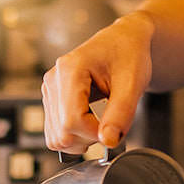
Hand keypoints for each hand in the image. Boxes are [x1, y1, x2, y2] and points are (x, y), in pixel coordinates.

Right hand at [41, 10, 154, 152]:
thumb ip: (121, 113)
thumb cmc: (128, 55)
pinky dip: (76, 135)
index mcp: (70, 69)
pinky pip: (57, 133)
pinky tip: (92, 119)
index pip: (71, 121)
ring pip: (56, 138)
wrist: (124, 42)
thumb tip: (109, 141)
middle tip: (111, 121)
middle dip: (89, 137)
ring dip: (83, 138)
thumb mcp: (133, 82)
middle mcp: (53, 80)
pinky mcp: (52, 101)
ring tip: (102, 118)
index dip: (95, 133)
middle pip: (62, 133)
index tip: (115, 127)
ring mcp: (50, 91)